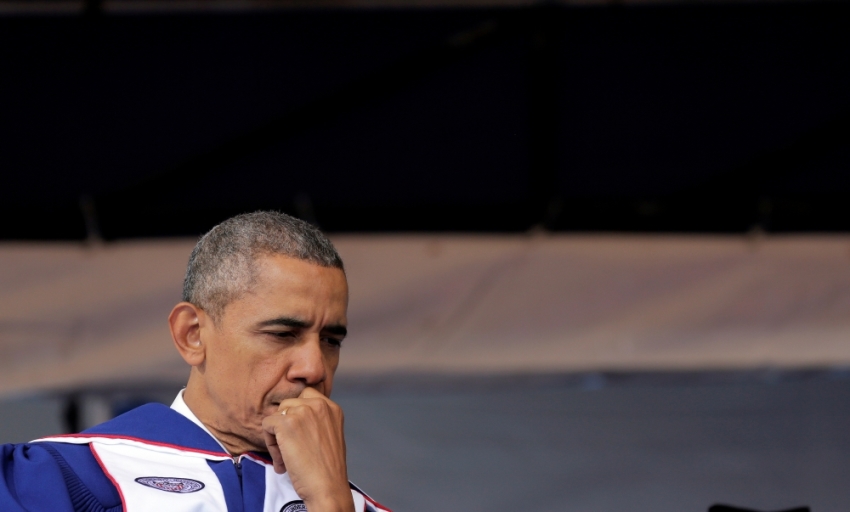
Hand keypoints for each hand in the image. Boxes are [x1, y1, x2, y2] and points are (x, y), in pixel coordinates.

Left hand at [262, 387, 353, 511]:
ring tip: (285, 457)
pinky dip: (269, 443)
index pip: (305, 396)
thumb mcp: (330, 435)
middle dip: (285, 425)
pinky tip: (281, 460)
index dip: (296, 414)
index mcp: (332, 407)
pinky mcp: (287, 423)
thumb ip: (317, 421)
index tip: (297, 434)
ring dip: (277, 435)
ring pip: (277, 414)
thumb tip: (291, 417)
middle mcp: (319, 405)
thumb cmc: (327, 468)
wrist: (327, 486)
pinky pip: (267, 425)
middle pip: (288, 404)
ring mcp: (303, 412)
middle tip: (290, 449)